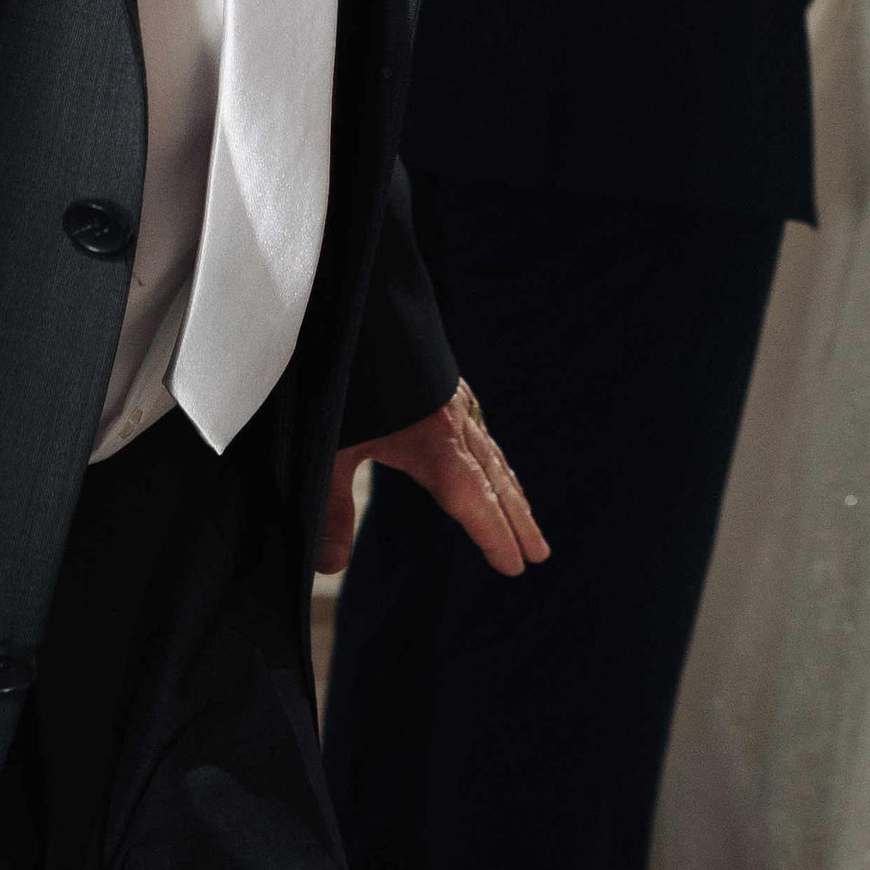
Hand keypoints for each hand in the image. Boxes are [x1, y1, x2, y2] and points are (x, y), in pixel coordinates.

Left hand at [319, 381, 546, 580]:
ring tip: (528, 519)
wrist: (363, 302)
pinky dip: (492, 453)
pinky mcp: (445, 381)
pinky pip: (480, 427)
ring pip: (491, 453)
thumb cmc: (344, 373)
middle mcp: (452, 423)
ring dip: (511, 490)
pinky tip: (490, 458)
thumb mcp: (330, 444)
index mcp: (433, 442)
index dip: (492, 535)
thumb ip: (332, 505)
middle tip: (540, 554)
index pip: (472, 501)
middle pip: (494, 481)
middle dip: (516, 520)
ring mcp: (453, 399)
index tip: (514, 566)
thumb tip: (329, 566)